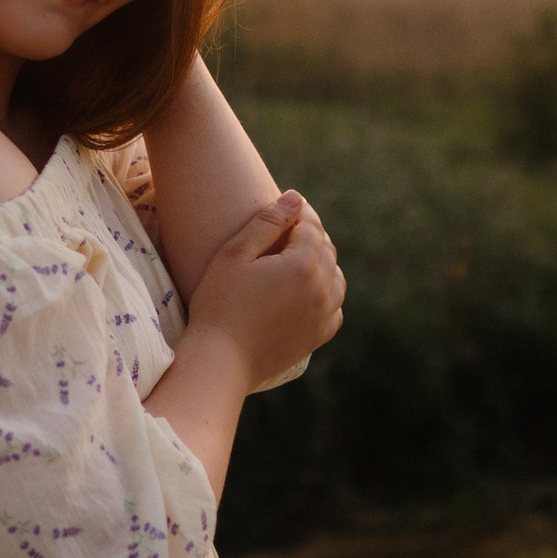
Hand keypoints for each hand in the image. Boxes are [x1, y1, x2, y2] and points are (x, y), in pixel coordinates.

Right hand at [183, 190, 345, 390]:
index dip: (301, 212)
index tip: (289, 206)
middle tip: (291, 228)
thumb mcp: (236, 253)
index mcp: (302, 264)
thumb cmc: (220, 303)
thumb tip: (296, 198)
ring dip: (323, 262)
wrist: (221, 359)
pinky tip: (311, 292)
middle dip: (312, 234)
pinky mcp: (316, 337)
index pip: (311, 227)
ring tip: (301, 257)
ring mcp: (322, 316)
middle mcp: (321, 289)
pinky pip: (335, 309)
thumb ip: (268, 221)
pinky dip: (328, 294)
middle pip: (327, 250)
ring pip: (336, 279)